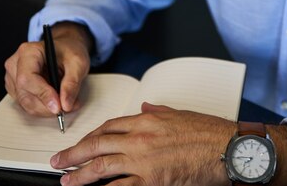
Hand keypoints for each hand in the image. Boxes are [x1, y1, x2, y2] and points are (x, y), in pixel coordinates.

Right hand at [4, 22, 91, 116]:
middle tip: (67, 107)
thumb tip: (65, 105)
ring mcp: (12, 77)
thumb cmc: (69, 51)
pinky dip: (42, 107)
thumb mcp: (78, 62)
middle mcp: (15, 64)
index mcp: (28, 52)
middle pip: (24, 94)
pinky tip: (55, 100)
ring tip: (65, 102)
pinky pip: (26, 104)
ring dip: (46, 109)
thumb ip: (72, 83)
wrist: (64, 49)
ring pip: (25, 103)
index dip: (42, 95)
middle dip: (47, 106)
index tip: (58, 106)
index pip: (27, 78)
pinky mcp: (15, 87)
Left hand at [50, 102, 236, 185]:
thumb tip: (143, 108)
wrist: (227, 149)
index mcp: (147, 120)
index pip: (110, 126)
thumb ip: (157, 112)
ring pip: (102, 166)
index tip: (83, 142)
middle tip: (59, 161)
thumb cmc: (209, 132)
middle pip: (99, 143)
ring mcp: (144, 160)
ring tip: (67, 179)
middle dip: (75, 153)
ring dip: (80, 173)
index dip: (92, 135)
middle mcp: (141, 138)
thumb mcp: (179, 114)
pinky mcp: (152, 181)